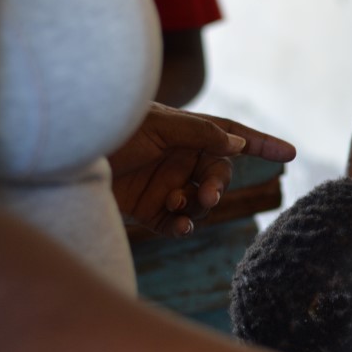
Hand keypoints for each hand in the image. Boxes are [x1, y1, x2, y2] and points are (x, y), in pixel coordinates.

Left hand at [109, 103, 295, 237]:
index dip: (262, 144)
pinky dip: (182, 226)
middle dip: (217, 184)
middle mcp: (179, 159)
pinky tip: (179, 225)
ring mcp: (165, 185)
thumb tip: (237, 144)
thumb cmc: (108, 127)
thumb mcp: (157, 125)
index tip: (290, 153)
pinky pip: (177, 223)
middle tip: (206, 193)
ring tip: (177, 205)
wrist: (61, 155)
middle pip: (218, 174)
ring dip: (196, 205)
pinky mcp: (148, 211)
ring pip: (200, 202)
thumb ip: (199, 134)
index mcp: (185, 133)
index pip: (232, 137)